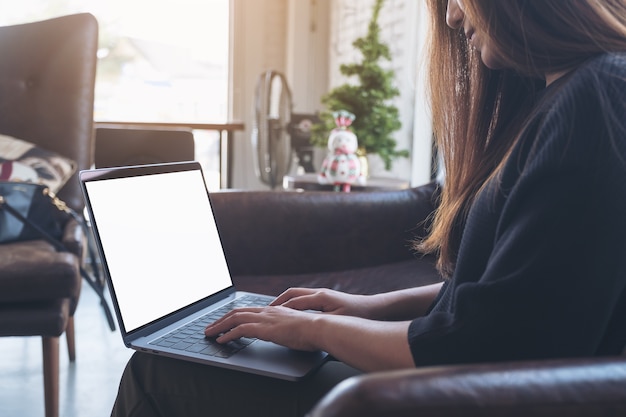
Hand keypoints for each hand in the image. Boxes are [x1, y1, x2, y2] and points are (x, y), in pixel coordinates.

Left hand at [204, 305, 319, 350]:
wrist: (320, 328)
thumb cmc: (312, 330)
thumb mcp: (295, 328)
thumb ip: (285, 328)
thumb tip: (282, 334)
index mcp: (274, 311)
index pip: (248, 311)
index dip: (233, 316)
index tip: (224, 322)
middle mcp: (267, 311)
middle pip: (237, 312)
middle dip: (220, 320)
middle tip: (210, 327)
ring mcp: (265, 319)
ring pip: (234, 319)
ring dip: (219, 326)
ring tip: (209, 334)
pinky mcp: (265, 328)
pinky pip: (240, 330)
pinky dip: (228, 334)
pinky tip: (221, 340)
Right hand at [271, 287, 382, 318]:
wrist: (374, 308)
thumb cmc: (358, 315)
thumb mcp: (338, 322)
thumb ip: (320, 323)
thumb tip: (303, 325)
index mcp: (321, 298)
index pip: (293, 302)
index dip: (279, 310)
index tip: (266, 316)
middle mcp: (319, 293)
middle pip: (291, 294)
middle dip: (277, 302)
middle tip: (264, 312)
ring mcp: (322, 294)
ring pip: (296, 295)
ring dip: (284, 302)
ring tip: (273, 311)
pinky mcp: (326, 298)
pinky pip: (303, 299)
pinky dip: (293, 304)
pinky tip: (290, 312)